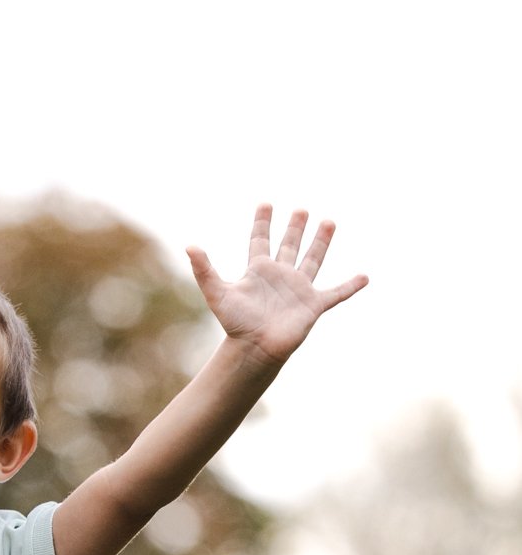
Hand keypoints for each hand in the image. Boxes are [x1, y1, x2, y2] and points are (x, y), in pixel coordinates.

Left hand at [187, 205, 367, 365]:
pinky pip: (336, 293)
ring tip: (329, 222)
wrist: (255, 350)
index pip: (260, 240)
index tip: (265, 203)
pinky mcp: (313, 305)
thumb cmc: (236, 325)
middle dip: (295, 227)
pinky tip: (365, 277)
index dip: (262, 222)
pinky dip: (351, 286)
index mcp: (258, 271)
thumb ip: (204, 270)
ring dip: (321, 242)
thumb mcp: (217, 293)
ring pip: (312, 260)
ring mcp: (298, 289)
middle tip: (301, 210)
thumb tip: (189, 246)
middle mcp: (280, 276)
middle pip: (288, 245)